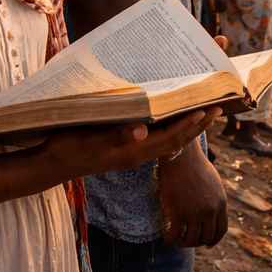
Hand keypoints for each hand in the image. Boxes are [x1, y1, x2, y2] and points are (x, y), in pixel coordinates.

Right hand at [40, 109, 218, 179]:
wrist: (52, 164)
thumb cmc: (70, 148)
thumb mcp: (92, 140)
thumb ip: (117, 135)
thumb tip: (142, 131)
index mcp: (134, 152)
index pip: (172, 138)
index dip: (192, 124)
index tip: (210, 109)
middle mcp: (138, 154)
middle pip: (176, 141)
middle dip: (198, 125)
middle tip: (219, 107)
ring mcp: (132, 154)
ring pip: (168, 141)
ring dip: (187, 127)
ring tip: (203, 110)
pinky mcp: (126, 151)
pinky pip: (156, 140)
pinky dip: (169, 128)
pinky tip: (171, 117)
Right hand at [157, 144, 227, 246]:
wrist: (182, 155)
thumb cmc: (194, 165)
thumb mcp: (213, 182)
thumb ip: (214, 198)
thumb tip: (211, 211)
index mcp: (220, 203)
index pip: (220, 230)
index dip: (213, 240)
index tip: (206, 244)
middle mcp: (210, 210)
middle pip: (206, 237)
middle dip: (196, 242)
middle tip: (186, 240)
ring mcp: (194, 213)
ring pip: (190, 240)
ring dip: (182, 243)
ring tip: (175, 240)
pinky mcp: (178, 212)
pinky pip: (174, 235)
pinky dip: (170, 240)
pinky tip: (166, 237)